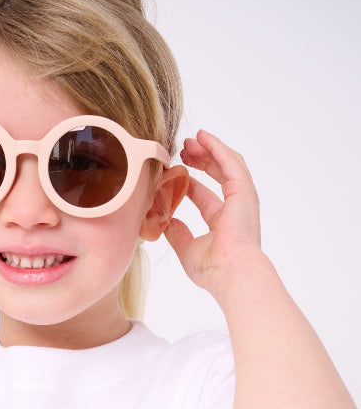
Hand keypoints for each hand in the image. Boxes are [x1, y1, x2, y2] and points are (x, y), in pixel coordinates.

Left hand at [164, 130, 262, 299]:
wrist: (231, 272)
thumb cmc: (213, 269)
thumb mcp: (187, 249)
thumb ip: (177, 234)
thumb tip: (165, 222)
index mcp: (223, 223)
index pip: (205, 197)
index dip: (190, 184)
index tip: (175, 175)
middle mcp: (236, 209)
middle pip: (218, 176)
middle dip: (200, 161)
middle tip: (182, 151)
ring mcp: (242, 199)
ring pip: (226, 164)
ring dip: (208, 150)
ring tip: (191, 140)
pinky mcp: (244, 191)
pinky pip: (230, 162)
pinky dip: (216, 147)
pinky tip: (203, 136)